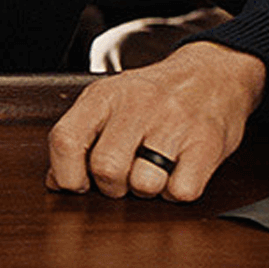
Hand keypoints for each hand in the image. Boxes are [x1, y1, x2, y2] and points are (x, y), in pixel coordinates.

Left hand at [45, 41, 263, 201]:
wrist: (213, 75)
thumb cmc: (153, 96)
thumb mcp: (107, 102)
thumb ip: (78, 137)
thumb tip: (55, 181)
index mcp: (104, 97)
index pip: (66, 140)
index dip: (66, 172)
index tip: (76, 183)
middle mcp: (137, 107)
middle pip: (106, 169)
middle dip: (111, 187)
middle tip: (122, 178)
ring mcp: (173, 125)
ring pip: (144, 185)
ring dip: (145, 191)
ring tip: (151, 171)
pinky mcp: (207, 145)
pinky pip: (181, 191)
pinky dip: (176, 192)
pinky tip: (177, 172)